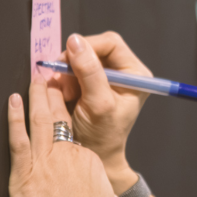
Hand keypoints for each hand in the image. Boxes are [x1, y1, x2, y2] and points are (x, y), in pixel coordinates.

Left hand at [8, 74, 119, 196]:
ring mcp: (44, 163)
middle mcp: (66, 154)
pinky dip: (15, 118)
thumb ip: (98, 185)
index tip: (66, 98)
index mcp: (87, 159)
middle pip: (60, 116)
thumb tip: (95, 184)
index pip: (75, 132)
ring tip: (35, 78)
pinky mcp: (24, 175)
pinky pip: (18, 140)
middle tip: (50, 74)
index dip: (70, 113)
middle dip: (54, 93)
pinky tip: (13, 101)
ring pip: (40, 121)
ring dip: (36, 97)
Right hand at [52, 32, 151, 192]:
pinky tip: (64, 94)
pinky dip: (62, 79)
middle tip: (62, 80)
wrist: (93, 155)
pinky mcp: (88, 82)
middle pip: (93, 47)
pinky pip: (70, 69)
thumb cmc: (102, 135)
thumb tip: (74, 41)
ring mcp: (104, 76)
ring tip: (66, 93)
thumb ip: (90, 73)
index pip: (111, 43)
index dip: (88, 46)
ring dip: (67, 72)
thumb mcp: (99, 104)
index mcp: (134, 74)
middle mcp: (121, 71)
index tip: (68, 59)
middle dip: (74, 61)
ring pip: (79, 57)